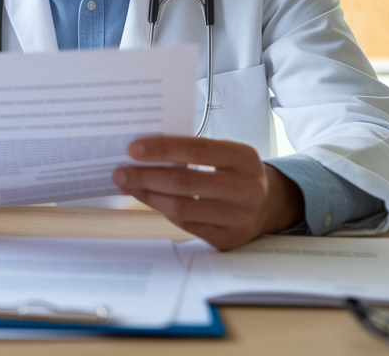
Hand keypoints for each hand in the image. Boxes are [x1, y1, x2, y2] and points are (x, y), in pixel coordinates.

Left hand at [111, 136, 303, 249]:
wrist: (268, 205)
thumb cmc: (235, 173)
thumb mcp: (226, 154)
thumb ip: (193, 151)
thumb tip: (144, 152)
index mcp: (245, 158)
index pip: (197, 149)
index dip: (163, 149)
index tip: (133, 149)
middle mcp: (247, 188)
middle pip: (185, 181)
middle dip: (146, 176)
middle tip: (120, 172)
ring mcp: (239, 217)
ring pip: (182, 207)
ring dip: (148, 196)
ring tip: (128, 186)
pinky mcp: (228, 238)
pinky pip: (186, 224)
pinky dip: (163, 210)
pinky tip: (148, 199)